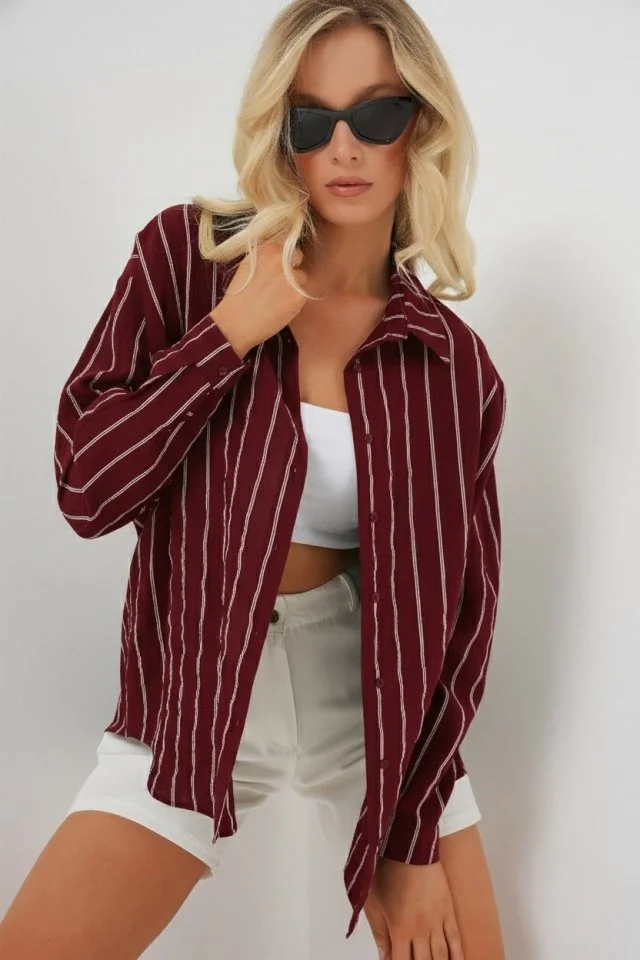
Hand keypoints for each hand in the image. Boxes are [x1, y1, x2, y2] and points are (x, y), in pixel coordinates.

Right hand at [211, 240, 307, 358]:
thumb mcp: (247, 265)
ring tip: (278, 297)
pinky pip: (303, 294)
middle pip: (298, 257)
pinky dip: (295, 300)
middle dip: (291, 267)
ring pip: (302, 277)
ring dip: (294, 285)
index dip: (283, 256)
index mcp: (267, 249)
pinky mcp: (298, 296)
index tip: (278, 266)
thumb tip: (279, 252)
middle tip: (280, 282)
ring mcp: (292, 277)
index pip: (286, 244)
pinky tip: (280, 306)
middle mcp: (281, 259)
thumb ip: (265, 255)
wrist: (235, 322)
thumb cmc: (237, 296)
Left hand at [363, 857, 463, 959]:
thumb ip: (379, 934)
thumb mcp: (374, 902)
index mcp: (399, 929)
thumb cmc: (387, 871)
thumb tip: (383, 957)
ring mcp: (437, 921)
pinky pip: (455, 938)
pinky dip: (457, 954)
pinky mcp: (448, 910)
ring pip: (440, 955)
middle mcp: (420, 930)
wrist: (408, 847)